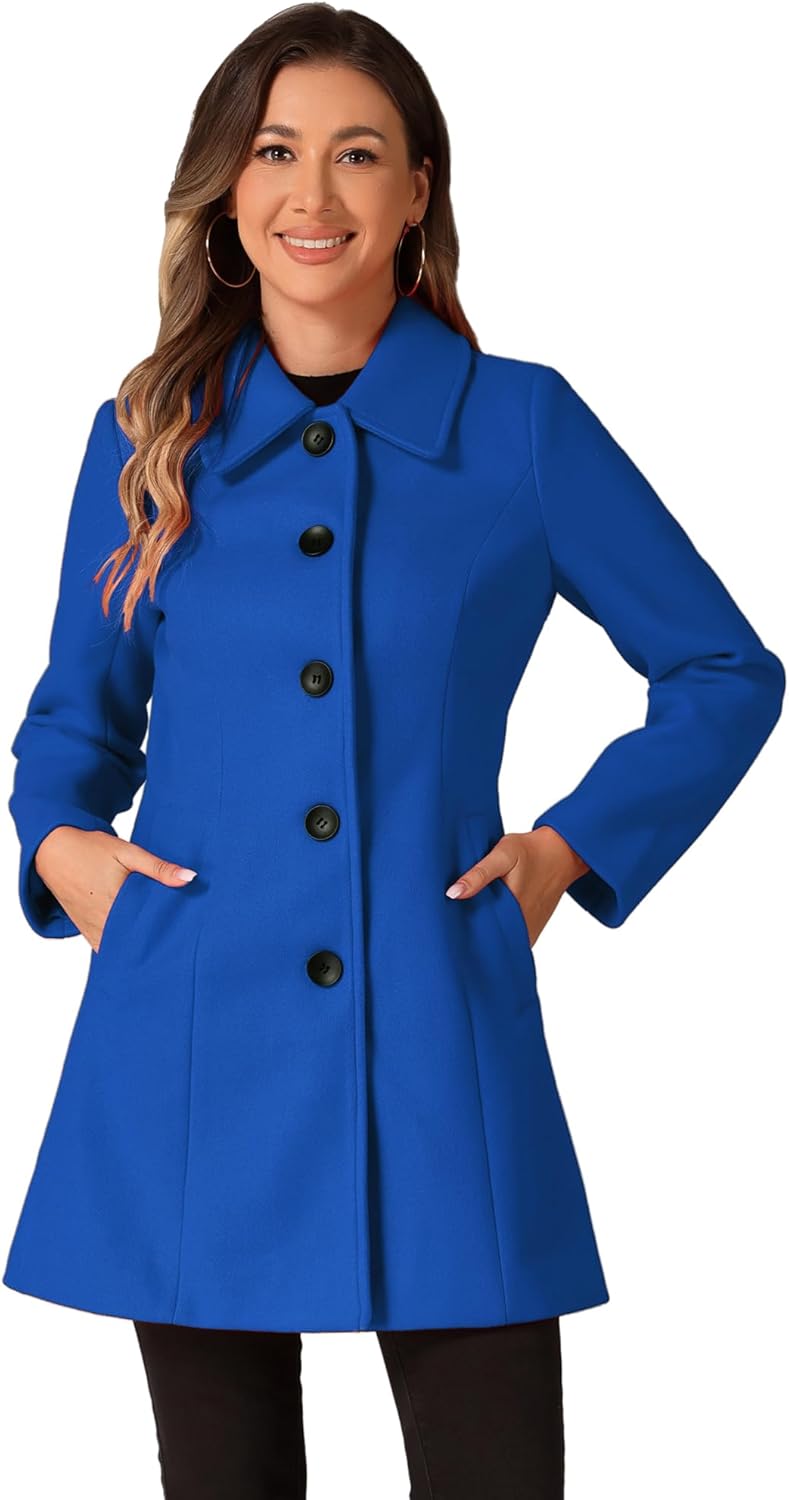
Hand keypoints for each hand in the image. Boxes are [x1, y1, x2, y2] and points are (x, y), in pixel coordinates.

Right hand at [33, 827, 197, 953]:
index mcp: (115, 902)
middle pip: (136, 940)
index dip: (168, 932)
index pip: (149, 927)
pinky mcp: (86, 930)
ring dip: (137, 946)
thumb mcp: (128, 852)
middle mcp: (102, 921)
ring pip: (120, 947)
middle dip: (155, 941)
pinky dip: (120, 947)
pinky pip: (105, 947)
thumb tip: (190, 877)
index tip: (186, 936)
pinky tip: (136, 945)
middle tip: (178, 942)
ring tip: (161, 946)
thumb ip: (158, 867)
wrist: (53, 851)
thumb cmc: (91, 850)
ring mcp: (92, 928)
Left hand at [445, 825, 589, 946]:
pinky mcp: (532, 929)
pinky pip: (510, 937)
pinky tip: (486, 916)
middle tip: (451, 920)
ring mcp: (528, 931)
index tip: (444, 925)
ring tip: (466, 918)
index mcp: (512, 914)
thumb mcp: (503, 855)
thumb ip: (479, 874)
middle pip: (488, 941)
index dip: (460, 933)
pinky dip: (498, 931)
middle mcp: (522, 929)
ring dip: (484, 932)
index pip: (478, 936)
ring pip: (499, 941)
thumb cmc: (530, 852)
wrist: (562, 853)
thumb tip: (452, 894)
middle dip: (469, 934)